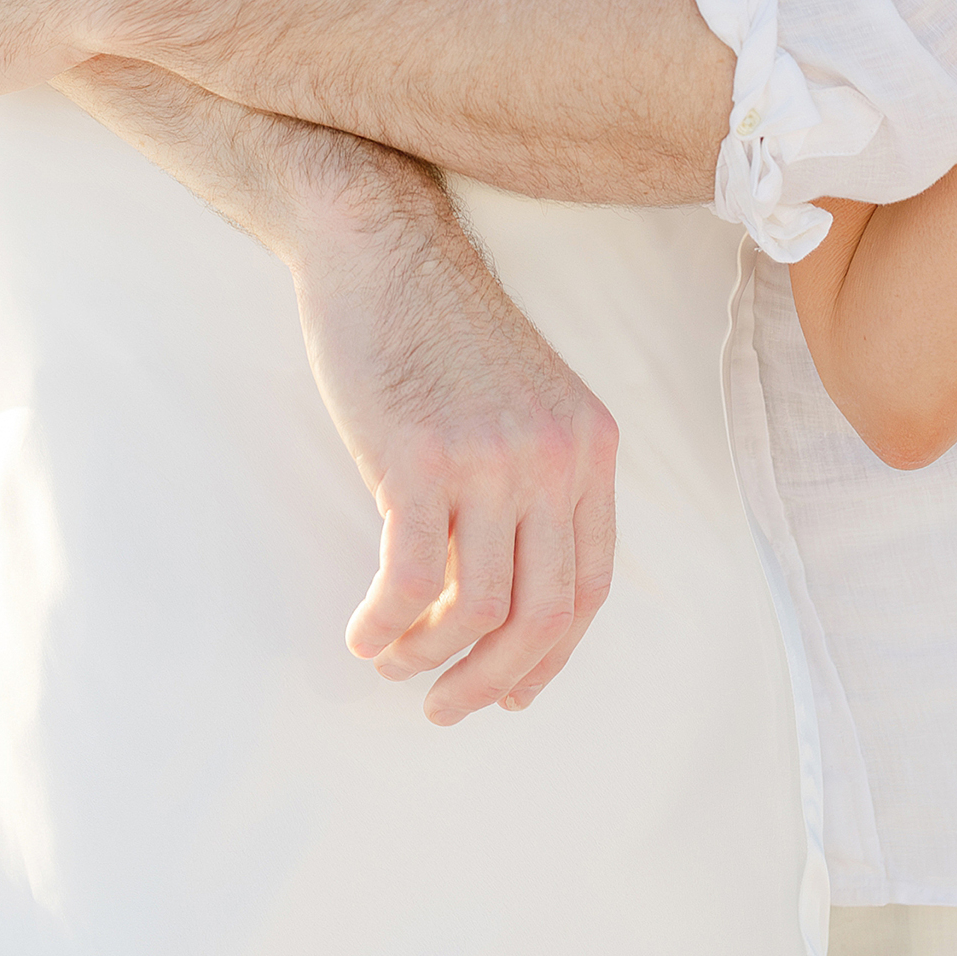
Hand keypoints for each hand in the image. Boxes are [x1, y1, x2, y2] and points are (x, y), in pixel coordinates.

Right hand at [285, 209, 619, 727]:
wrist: (379, 246)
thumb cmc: (436, 325)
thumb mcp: (521, 400)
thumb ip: (533, 479)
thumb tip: (502, 593)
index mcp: (590, 445)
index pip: (592, 584)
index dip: (553, 655)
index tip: (513, 691)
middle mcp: (555, 457)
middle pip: (545, 614)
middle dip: (495, 680)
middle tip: (448, 709)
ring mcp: (491, 459)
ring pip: (478, 608)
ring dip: (430, 656)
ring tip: (392, 661)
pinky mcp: (420, 459)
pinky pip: (412, 580)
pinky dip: (387, 625)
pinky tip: (364, 633)